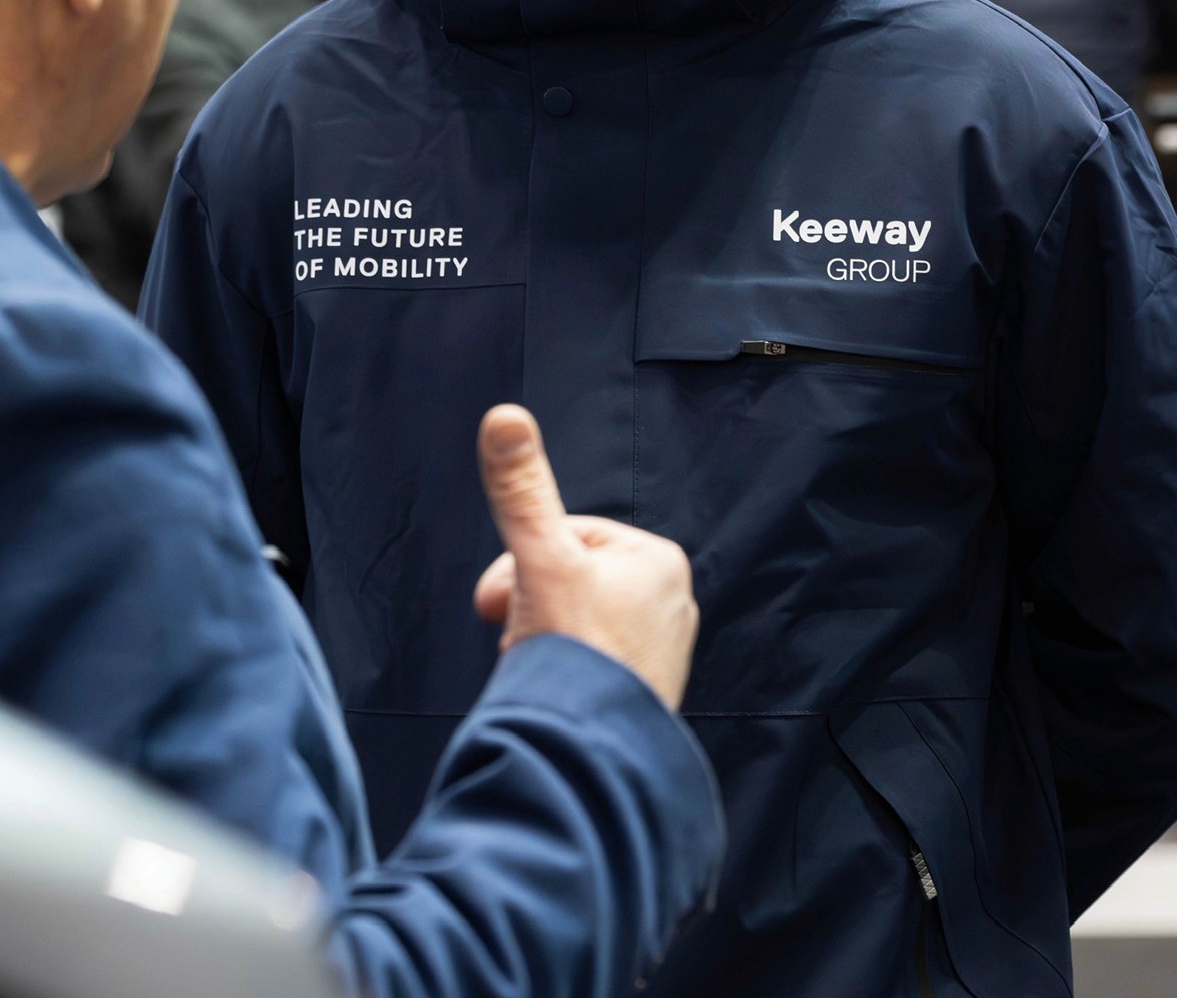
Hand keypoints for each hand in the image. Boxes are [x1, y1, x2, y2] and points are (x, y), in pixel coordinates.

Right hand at [472, 404, 698, 710]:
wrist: (589, 758)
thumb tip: (505, 417)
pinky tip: (554, 693)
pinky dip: (561, 672)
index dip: (525, 563)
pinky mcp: (643, 693)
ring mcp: (660, 652)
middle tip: (524, 637)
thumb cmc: (578, 656)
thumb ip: (521, 489)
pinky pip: (588, 662)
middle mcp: (671, 602)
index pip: (568, 535)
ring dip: (542, 639)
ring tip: (539, 668)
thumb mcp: (540, 558)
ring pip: (575, 622)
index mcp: (658, 560)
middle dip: (532, 605)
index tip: (507, 596)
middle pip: (570, 579)